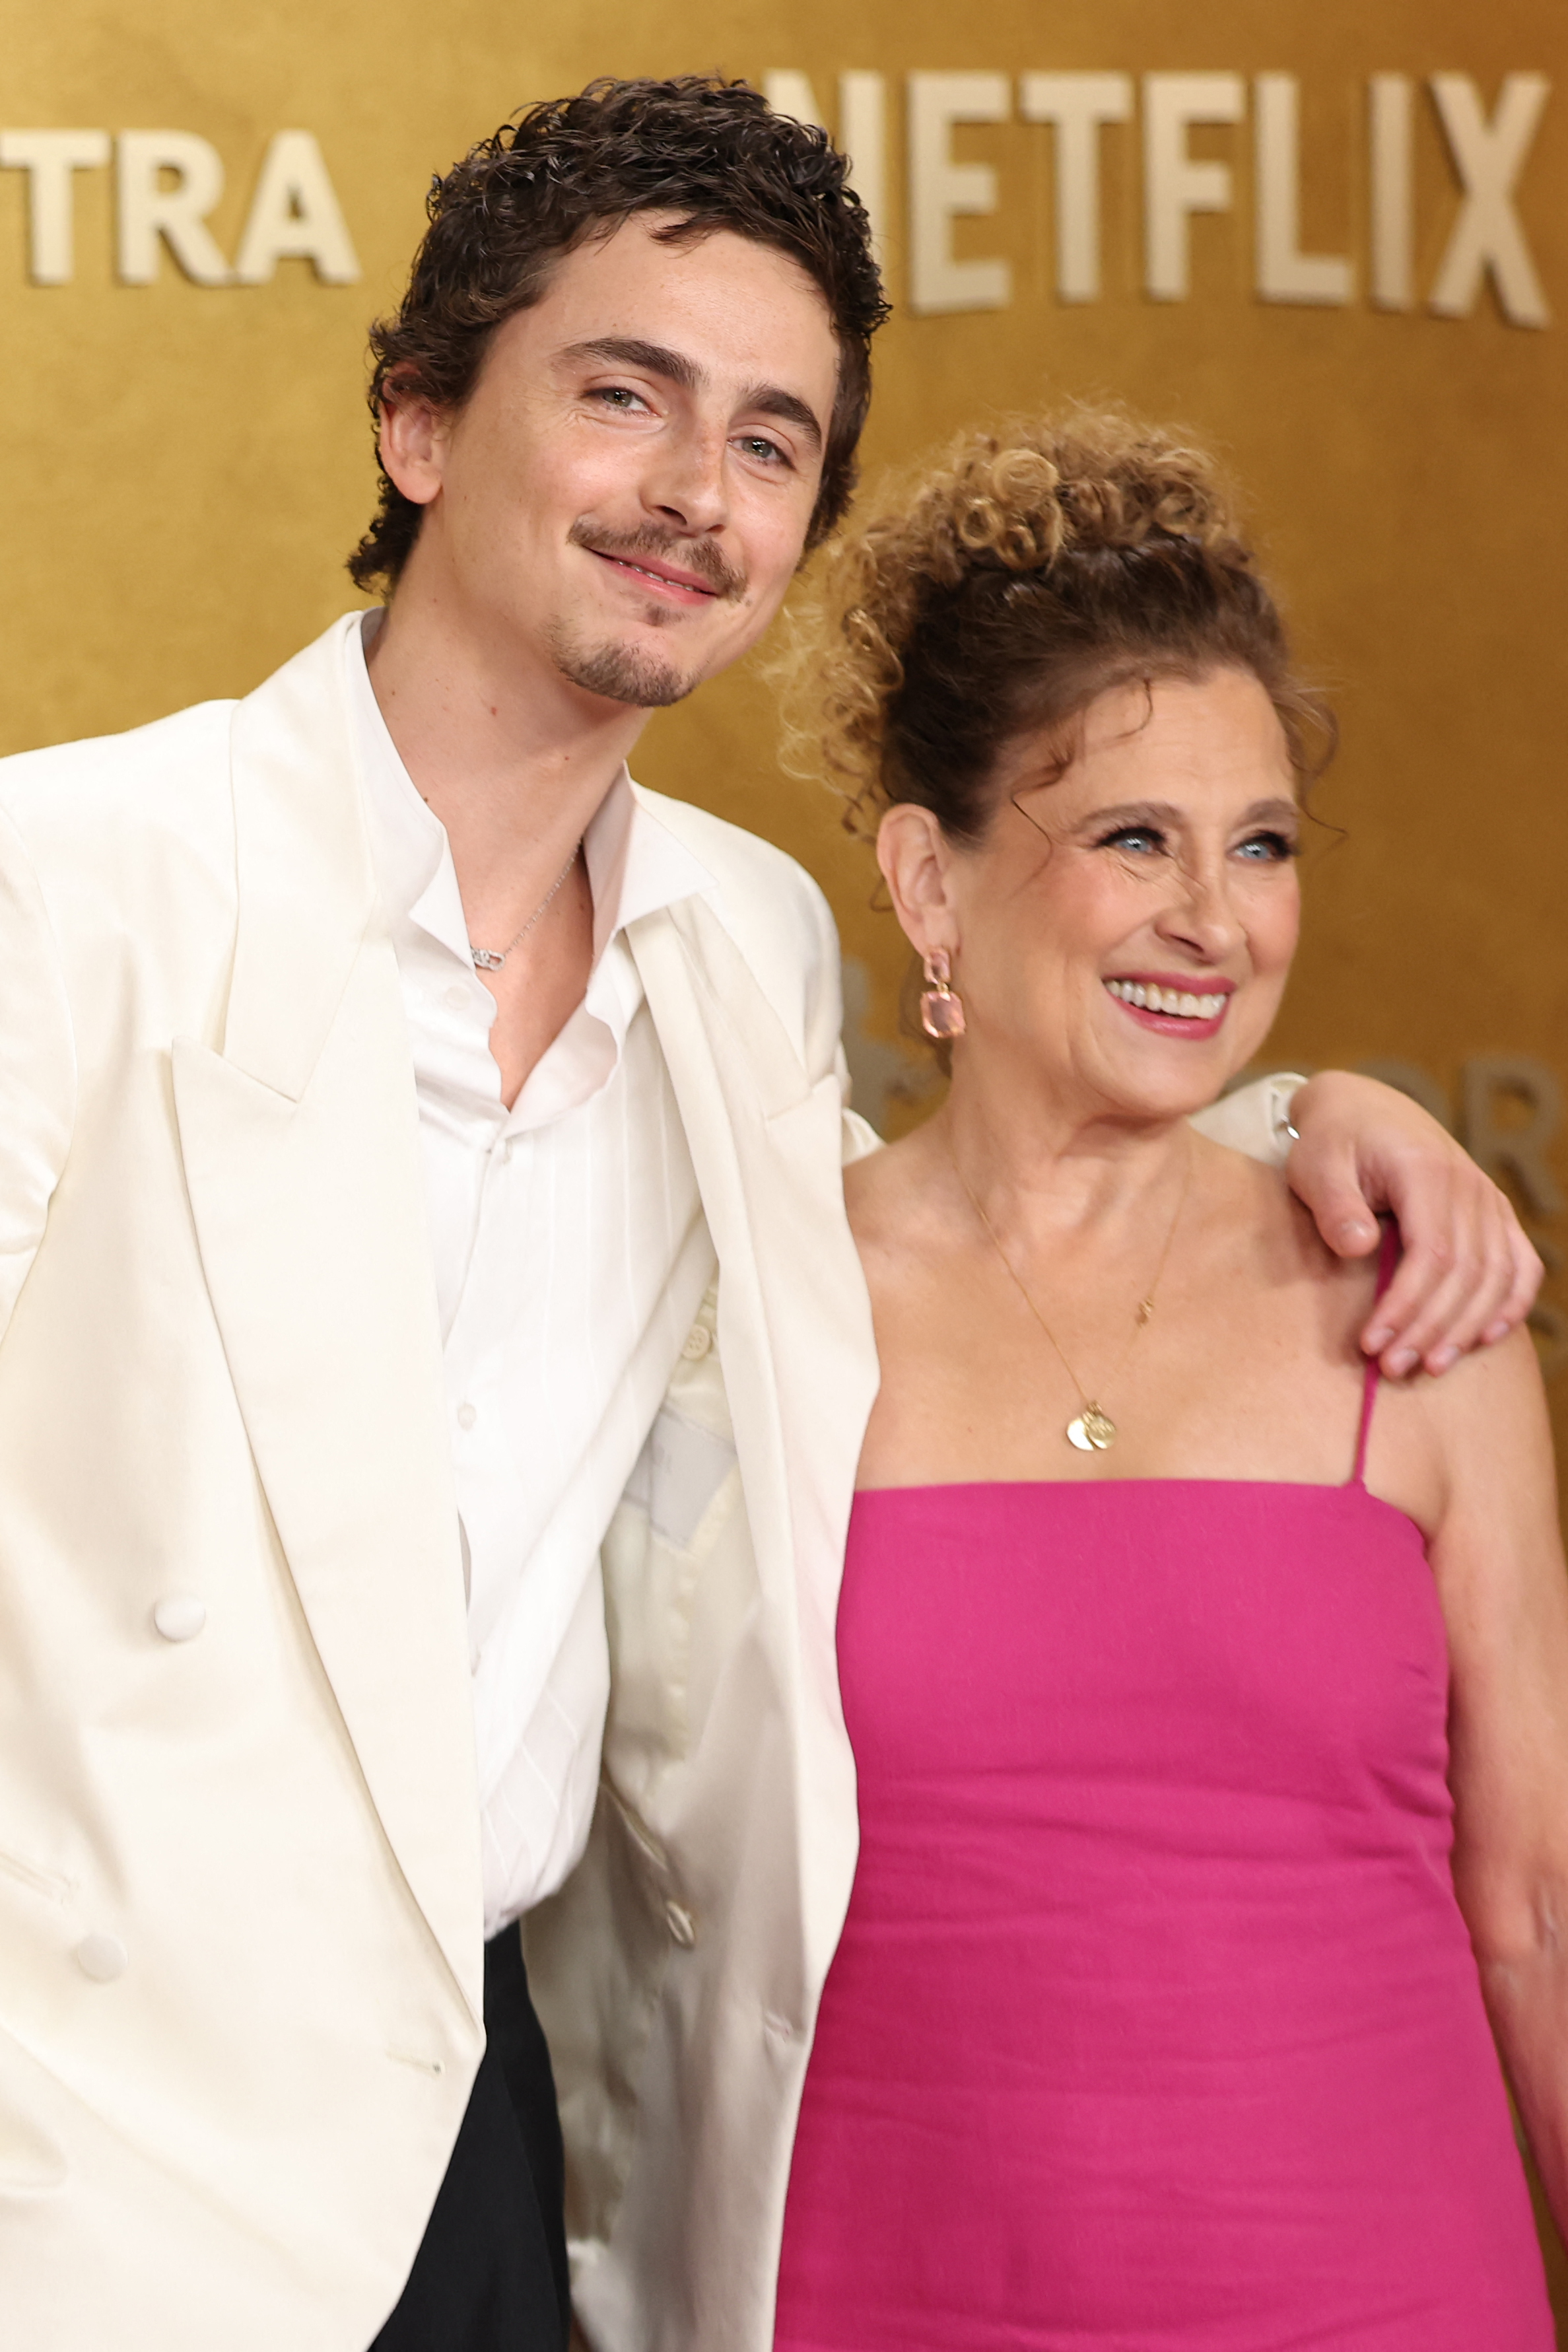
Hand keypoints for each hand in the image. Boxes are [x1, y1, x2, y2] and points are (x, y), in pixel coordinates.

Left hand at [1284, 1071, 1542, 1375]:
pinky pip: (1520, 1263)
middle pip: (1467, 1273)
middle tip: (1391, 1368)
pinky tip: (1487, 1338)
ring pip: (1497, 1276)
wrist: (1364, 1108)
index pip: (1433, 1253)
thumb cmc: (1334, 1141)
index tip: (1371, 1343)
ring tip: (1429, 1366)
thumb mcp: (1317, 1163)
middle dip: (1431, 1328)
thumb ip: (1335, 1204)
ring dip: (1466, 1327)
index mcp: (1427, 1171)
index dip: (1407, 1305)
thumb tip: (1358, 1247)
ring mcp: (1488, 1199)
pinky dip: (1511, 1303)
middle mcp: (1470, 1186)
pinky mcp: (1493, 1213)